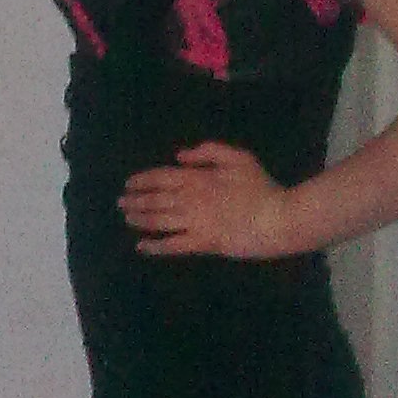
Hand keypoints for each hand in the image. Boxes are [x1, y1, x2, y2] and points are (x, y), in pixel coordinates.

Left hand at [118, 142, 292, 258]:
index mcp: (198, 178)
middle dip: (136, 200)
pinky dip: (155, 246)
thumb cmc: (262, 187)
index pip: (161, 177)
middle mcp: (191, 200)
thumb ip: (208, 151)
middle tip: (120, 202)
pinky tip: (141, 246)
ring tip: (127, 218)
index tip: (129, 183)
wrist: (277, 218)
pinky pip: (173, 245)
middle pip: (156, 199)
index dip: (142, 180)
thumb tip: (180, 157)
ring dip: (140, 219)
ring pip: (159, 221)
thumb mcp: (239, 157)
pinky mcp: (203, 244)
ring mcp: (195, 223)